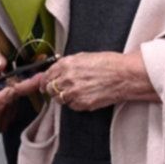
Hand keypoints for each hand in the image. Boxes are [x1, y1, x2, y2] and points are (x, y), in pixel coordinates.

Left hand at [10, 51, 156, 111]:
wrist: (124, 76)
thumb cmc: (108, 63)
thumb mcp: (83, 57)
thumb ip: (66, 64)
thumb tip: (54, 69)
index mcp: (66, 64)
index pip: (45, 75)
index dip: (43, 80)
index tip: (40, 83)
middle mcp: (66, 78)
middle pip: (49, 88)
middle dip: (52, 88)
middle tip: (61, 87)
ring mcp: (73, 93)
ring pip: (58, 99)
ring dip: (63, 96)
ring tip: (77, 90)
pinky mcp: (82, 104)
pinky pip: (71, 106)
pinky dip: (74, 103)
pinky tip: (85, 95)